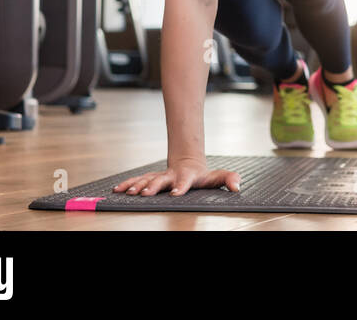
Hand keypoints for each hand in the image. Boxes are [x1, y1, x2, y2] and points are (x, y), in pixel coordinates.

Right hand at [113, 157, 240, 197]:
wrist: (188, 162)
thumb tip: (238, 187)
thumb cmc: (203, 175)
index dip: (180, 186)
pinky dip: (128, 184)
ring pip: (147, 179)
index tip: (176, 193)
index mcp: (187, 176)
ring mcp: (160, 176)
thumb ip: (228, 179)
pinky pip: (138, 181)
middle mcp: (171, 175)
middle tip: (145, 193)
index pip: (184, 181)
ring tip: (129, 192)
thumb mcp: (216, 177)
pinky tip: (118, 190)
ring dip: (138, 185)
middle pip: (162, 180)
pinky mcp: (151, 178)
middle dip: (153, 186)